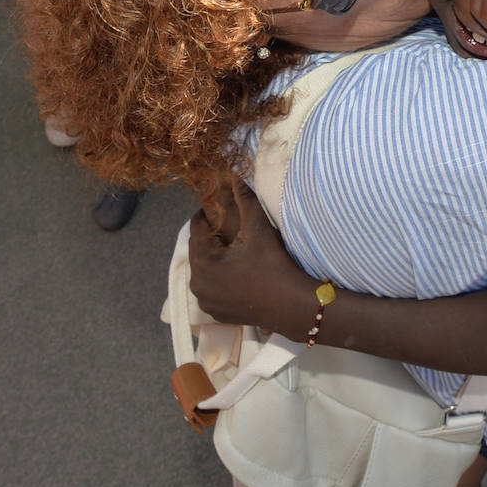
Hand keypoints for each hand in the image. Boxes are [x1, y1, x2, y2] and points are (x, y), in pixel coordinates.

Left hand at [188, 180, 303, 329]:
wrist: (290, 305)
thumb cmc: (272, 264)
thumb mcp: (257, 227)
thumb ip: (244, 198)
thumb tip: (235, 173)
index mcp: (202, 262)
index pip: (196, 227)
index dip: (209, 213)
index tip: (223, 205)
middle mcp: (197, 284)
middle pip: (200, 249)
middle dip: (213, 236)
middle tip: (234, 226)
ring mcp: (206, 302)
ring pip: (205, 269)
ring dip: (216, 257)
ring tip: (237, 248)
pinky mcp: (217, 313)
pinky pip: (212, 287)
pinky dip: (220, 277)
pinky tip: (239, 271)